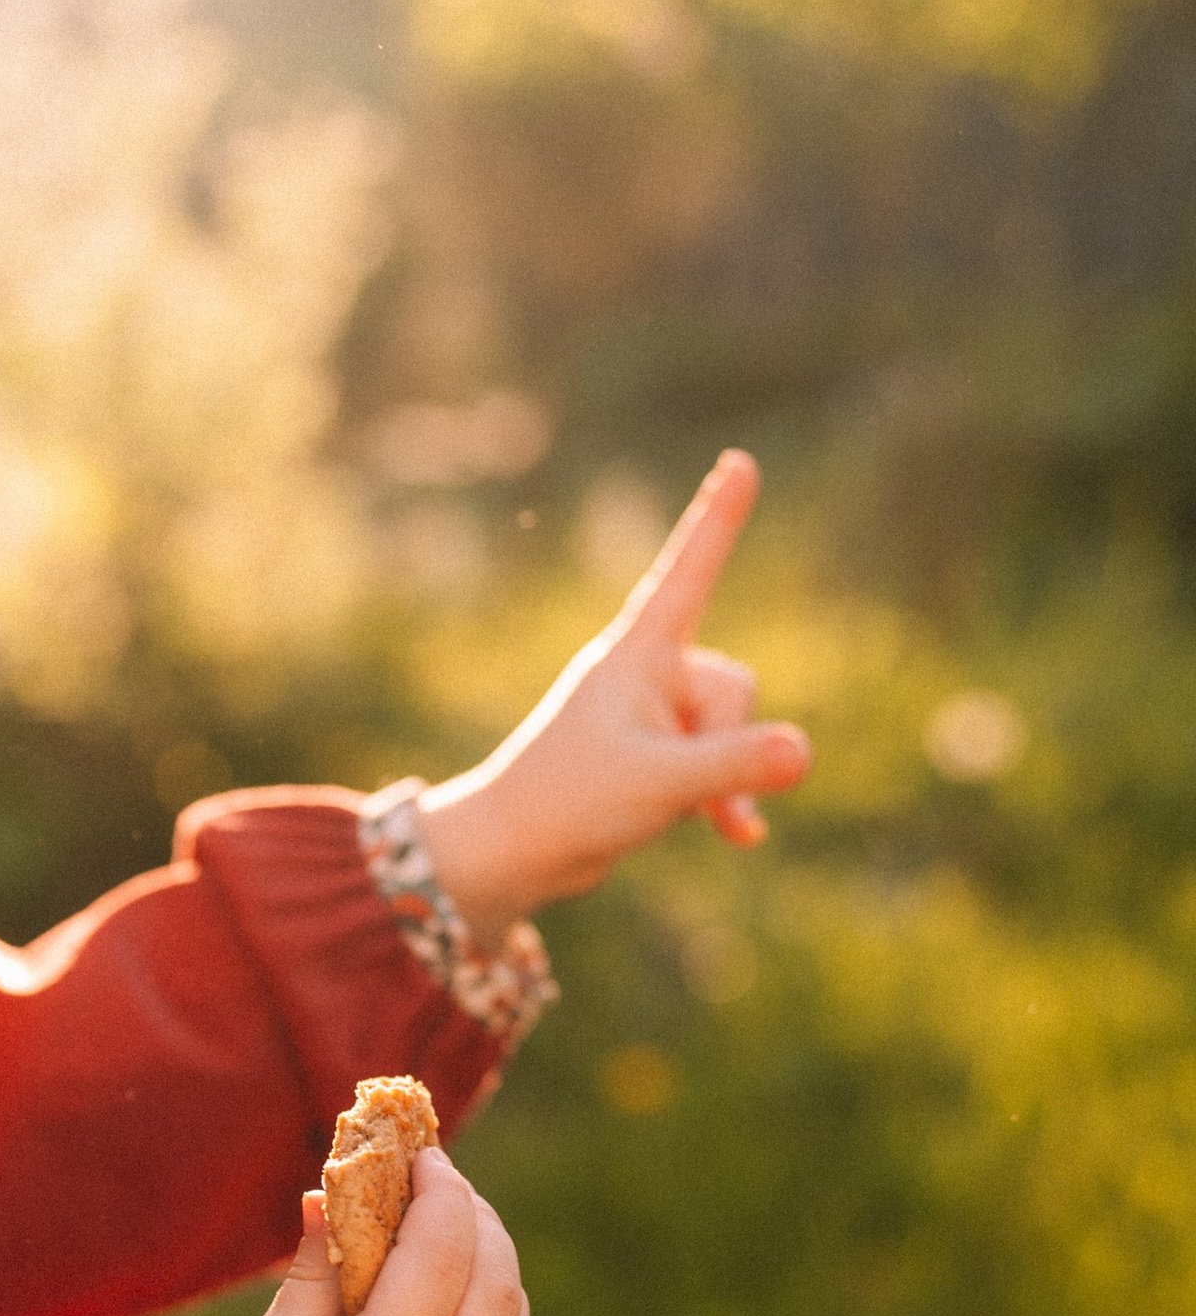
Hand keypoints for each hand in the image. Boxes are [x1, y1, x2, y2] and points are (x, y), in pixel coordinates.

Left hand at [414, 451, 811, 948]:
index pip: (688, 571)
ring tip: (670, 811)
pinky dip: (727, 798)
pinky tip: (737, 835)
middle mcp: (647, 672)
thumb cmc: (567, 804)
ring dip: (721, 779)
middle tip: (668, 786)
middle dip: (725, 744)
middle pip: (736, 687)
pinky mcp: (658, 754)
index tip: (739, 461)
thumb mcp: (660, 785)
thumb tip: (802, 751)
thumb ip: (734, 765)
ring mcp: (654, 714)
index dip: (718, 517)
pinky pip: (721, 763)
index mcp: (635, 654)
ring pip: (733, 729)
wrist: (513, 854)